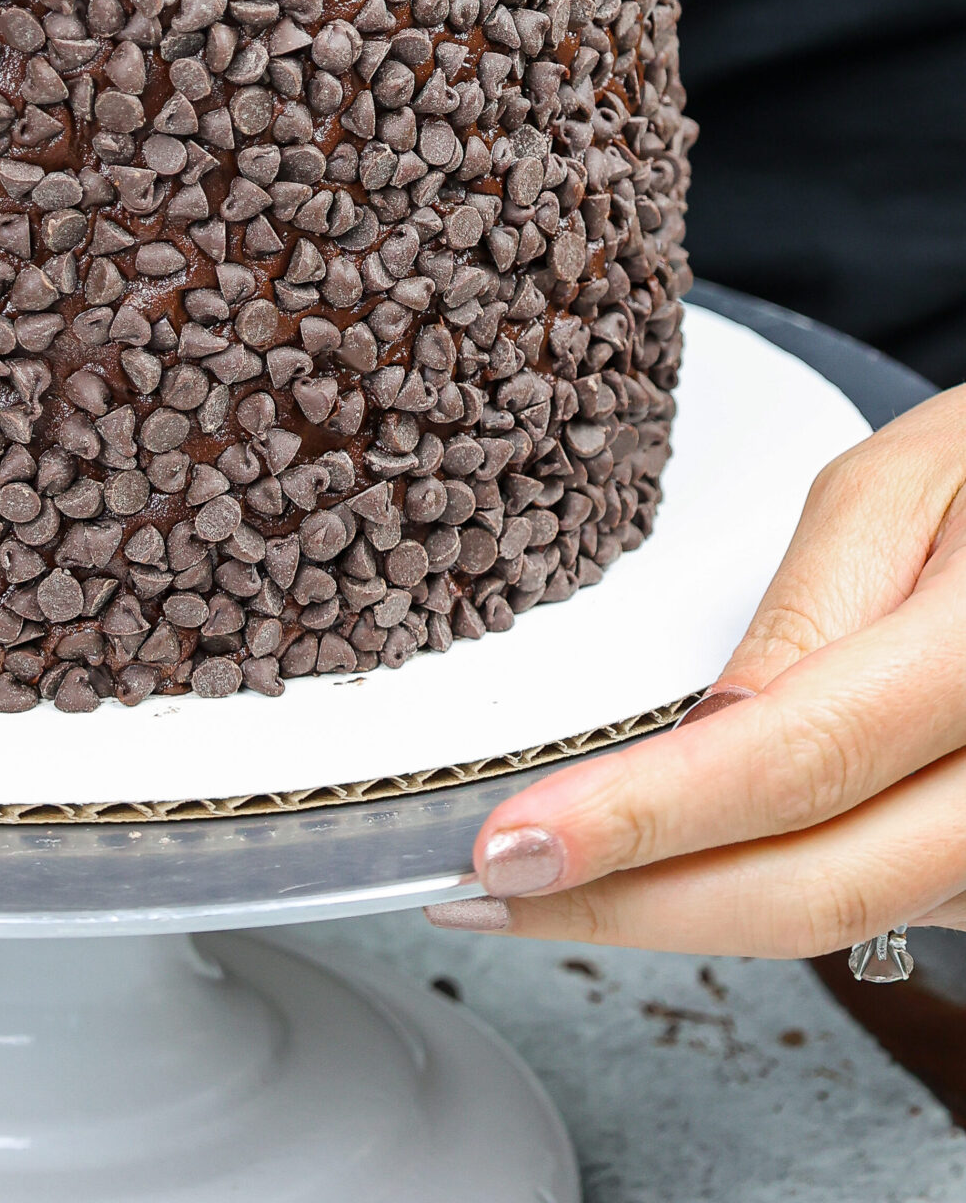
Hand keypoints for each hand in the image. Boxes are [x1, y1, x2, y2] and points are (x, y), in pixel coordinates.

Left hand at [427, 383, 965, 954]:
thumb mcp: (912, 480)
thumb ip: (807, 612)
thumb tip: (702, 734)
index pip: (792, 764)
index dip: (640, 821)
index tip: (509, 847)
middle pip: (818, 890)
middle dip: (632, 907)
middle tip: (486, 897)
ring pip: (851, 917)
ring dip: (693, 909)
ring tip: (565, 875)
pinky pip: (891, 901)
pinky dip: (772, 884)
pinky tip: (688, 858)